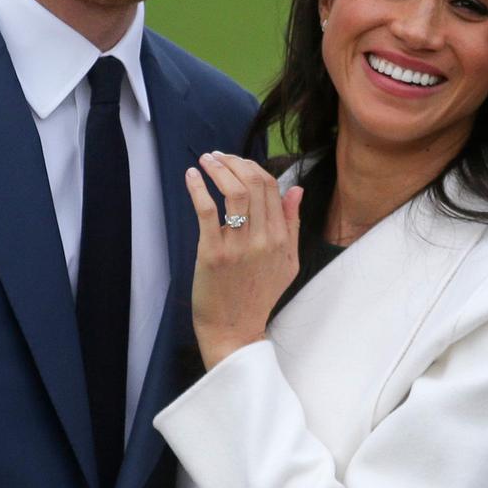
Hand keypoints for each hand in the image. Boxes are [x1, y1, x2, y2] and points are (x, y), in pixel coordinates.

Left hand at [185, 152, 302, 369]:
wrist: (235, 331)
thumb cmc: (259, 296)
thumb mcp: (287, 262)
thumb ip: (292, 224)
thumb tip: (296, 189)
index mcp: (280, 238)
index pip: (271, 187)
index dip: (252, 167)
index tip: (235, 162)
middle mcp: (263, 239)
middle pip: (253, 183)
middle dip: (234, 162)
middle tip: (217, 156)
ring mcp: (238, 246)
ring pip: (233, 192)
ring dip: (217, 169)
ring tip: (205, 160)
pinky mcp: (213, 253)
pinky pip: (207, 211)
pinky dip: (198, 188)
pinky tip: (191, 176)